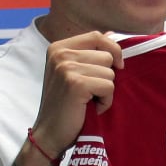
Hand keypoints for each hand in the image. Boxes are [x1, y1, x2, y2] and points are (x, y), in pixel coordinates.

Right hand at [30, 31, 124, 156]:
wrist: (50, 132)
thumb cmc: (67, 103)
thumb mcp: (75, 72)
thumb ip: (90, 52)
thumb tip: (111, 33)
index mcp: (59, 47)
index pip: (98, 36)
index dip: (113, 50)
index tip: (116, 66)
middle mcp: (60, 53)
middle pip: (108, 55)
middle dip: (107, 76)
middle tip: (89, 92)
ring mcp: (66, 67)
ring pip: (110, 72)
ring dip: (106, 91)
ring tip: (88, 100)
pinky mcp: (75, 83)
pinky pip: (109, 87)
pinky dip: (105, 101)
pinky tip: (90, 107)